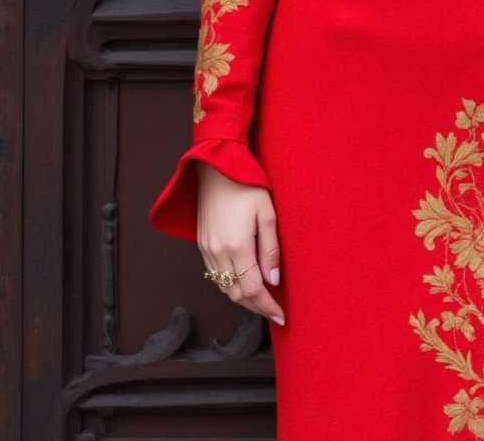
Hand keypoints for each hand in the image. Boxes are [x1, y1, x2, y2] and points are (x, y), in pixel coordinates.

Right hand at [196, 161, 284, 324]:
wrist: (216, 167)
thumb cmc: (246, 185)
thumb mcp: (267, 212)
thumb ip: (271, 249)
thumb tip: (273, 281)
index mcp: (237, 245)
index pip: (253, 289)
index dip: (267, 306)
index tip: (281, 316)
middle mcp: (218, 252)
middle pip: (237, 294)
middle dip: (256, 307)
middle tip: (274, 311)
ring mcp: (207, 249)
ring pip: (224, 288)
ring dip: (243, 299)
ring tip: (262, 301)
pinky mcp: (201, 244)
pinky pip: (215, 275)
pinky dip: (229, 285)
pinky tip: (242, 282)